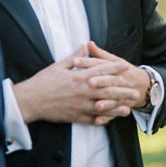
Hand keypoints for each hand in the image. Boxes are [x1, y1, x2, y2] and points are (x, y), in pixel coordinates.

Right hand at [13, 44, 146, 125]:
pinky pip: (92, 119)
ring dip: (118, 108)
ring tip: (129, 109)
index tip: (126, 66)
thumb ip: (74, 57)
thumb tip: (85, 46)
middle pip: (107, 91)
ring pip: (104, 107)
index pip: (101, 71)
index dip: (115, 68)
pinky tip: (111, 120)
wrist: (30, 101)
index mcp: (78, 77)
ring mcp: (80, 106)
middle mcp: (82, 91)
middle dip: (123, 91)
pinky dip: (103, 120)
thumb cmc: (42, 82)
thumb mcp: (58, 66)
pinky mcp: (75, 117)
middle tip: (136, 92)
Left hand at [82, 42, 152, 119]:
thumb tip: (88, 43)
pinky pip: (114, 113)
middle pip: (109, 81)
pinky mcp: (121, 106)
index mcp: (115, 68)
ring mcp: (122, 95)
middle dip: (100, 82)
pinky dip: (107, 118)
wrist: (144, 86)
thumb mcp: (114, 61)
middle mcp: (119, 80)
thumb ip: (100, 55)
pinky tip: (98, 121)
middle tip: (88, 83)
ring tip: (96, 105)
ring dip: (105, 103)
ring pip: (113, 99)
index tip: (76, 61)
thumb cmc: (124, 72)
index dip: (88, 62)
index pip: (100, 64)